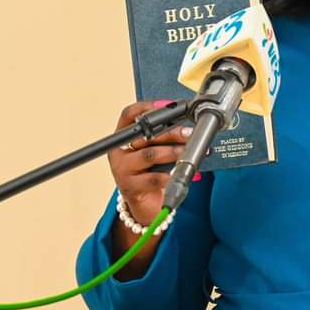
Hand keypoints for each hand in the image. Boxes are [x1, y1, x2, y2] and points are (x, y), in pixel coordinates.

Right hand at [108, 101, 191, 224]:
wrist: (146, 203)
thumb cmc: (152, 172)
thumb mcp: (156, 151)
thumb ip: (164, 137)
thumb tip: (188, 125)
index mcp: (123, 137)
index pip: (128, 115)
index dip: (147, 107)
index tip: (168, 106)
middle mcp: (119, 151)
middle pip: (144, 134)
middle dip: (171, 132)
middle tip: (190, 133)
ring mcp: (122, 169)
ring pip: (149, 155)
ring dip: (173, 152)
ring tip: (189, 153)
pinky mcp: (130, 187)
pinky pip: (153, 178)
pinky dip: (169, 175)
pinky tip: (179, 174)